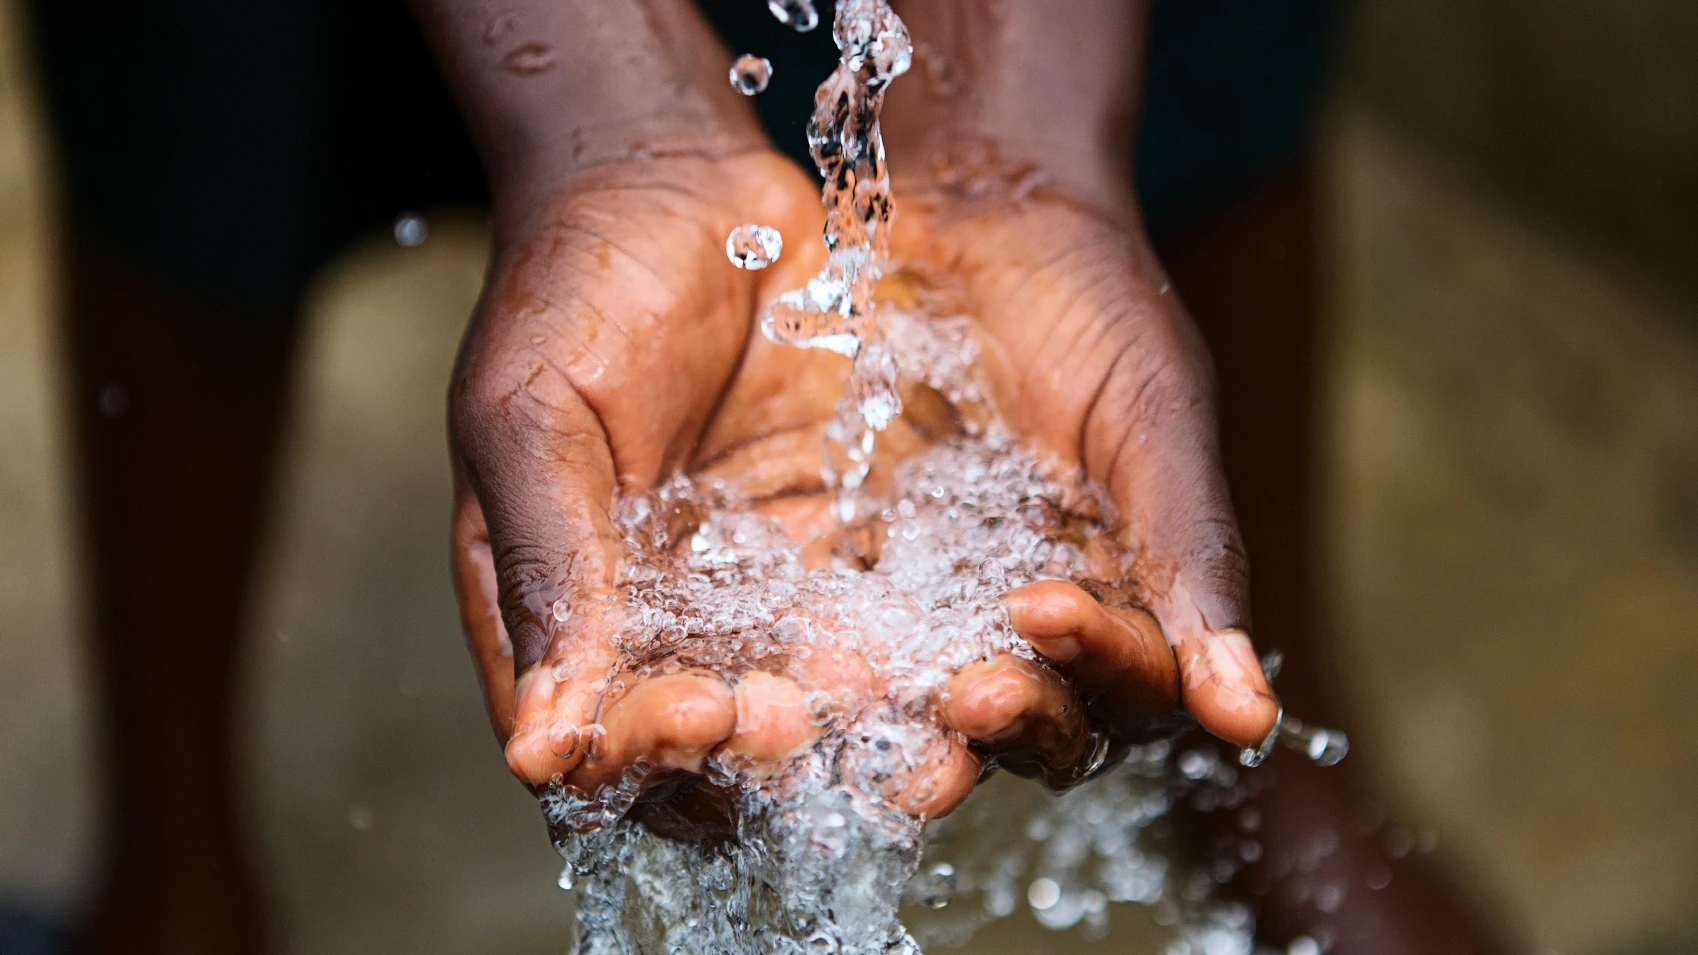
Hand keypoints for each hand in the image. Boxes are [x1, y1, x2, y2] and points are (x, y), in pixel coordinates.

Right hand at [447, 150, 1143, 825]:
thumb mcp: (532, 418)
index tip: (702, 713)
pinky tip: (952, 656)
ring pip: (805, 693)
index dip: (646, 751)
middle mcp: (660, 618)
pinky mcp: (838, 539)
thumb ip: (549, 570)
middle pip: (709, 740)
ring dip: (851, 726)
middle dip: (761, 754)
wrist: (678, 179)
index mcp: (560, 608)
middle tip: (808, 723)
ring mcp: (754, 584)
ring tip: (901, 722)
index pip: (595, 733)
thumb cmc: (571, 285)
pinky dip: (911, 650)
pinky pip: (876, 615)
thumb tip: (546, 752)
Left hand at [890, 178, 1281, 753]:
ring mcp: (943, 597)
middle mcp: (1040, 614)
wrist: (978, 207)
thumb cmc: (1091, 300)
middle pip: (1040, 716)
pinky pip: (848, 634)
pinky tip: (810, 657)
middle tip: (970, 690)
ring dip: (923, 713)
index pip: (1133, 681)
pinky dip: (836, 657)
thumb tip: (1249, 717)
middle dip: (1012, 711)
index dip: (1100, 664)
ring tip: (888, 697)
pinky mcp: (856, 568)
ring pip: (941, 698)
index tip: (1048, 610)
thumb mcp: (1153, 415)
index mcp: (1132, 591)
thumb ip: (1194, 554)